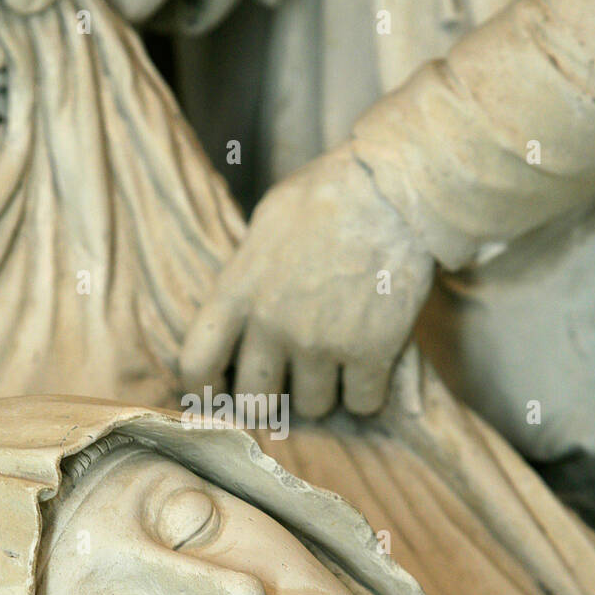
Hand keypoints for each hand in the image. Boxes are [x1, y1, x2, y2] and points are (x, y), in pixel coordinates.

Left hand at [180, 145, 434, 418]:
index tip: (222, 389)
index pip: (197, 364)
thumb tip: (238, 310)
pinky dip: (367, 391)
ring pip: (313, 406)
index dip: (205, 387)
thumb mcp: (267, 223)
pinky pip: (362, 404)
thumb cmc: (330, 194)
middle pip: (256, 400)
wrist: (397, 187)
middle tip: (289, 379)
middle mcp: (273, 325)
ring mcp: (322, 343)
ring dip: (324, 391)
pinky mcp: (371, 352)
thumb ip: (247, 273)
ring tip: (337, 360)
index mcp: (238, 290)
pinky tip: (371, 364)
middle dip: (272, 395)